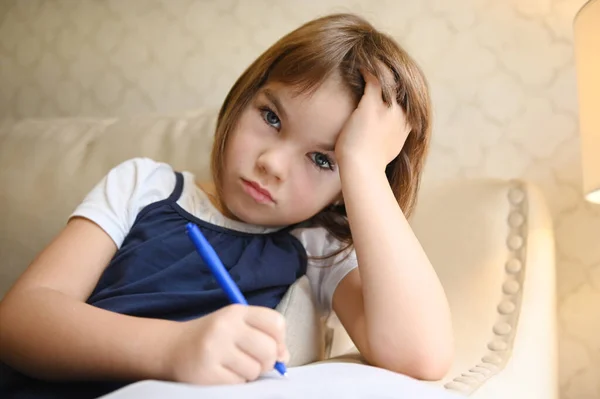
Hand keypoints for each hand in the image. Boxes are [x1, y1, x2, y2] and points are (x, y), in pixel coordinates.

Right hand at [165, 304, 288, 384]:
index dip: (280, 340)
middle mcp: (225, 326)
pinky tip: (223, 373)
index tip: (274, 347)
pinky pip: (238, 384)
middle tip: (254, 361)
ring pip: (254, 370)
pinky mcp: (206, 372)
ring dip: (249, 373)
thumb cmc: (215, 338)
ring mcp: (214, 349)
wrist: (174, 348)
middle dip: (267, 362)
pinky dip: (235, 382)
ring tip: (233, 366)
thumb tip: (284, 358)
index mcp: (237, 311)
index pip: (276, 322)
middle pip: (269, 349)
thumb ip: (264, 336)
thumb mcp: (237, 327)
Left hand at [335, 67, 410, 170]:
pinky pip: (373, 78)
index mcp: (407, 126)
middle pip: (400, 87)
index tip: (387, 84)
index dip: (396, 90)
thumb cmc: (368, 165)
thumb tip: (384, 138)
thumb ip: (391, 139)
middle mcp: (402, 114)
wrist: (362, 168)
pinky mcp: (373, 104)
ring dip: (380, 68)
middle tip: (380, 65)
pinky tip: (359, 65)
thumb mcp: (387, 151)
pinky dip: (367, 70)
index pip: (405, 100)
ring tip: (370, 60)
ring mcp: (389, 108)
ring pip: (389, 79)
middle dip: (392, 75)